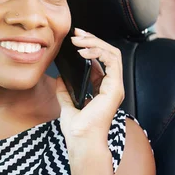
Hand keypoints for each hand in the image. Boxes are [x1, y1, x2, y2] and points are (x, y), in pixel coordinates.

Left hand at [56, 28, 123, 159]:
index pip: (100, 61)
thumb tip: (59, 77)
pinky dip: (98, 52)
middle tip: (77, 33)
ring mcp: (115, 87)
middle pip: (108, 53)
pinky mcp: (114, 88)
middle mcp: (111, 86)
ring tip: (78, 39)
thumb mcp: (66, 104)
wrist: (82, 142)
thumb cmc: (77, 129)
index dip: (89, 47)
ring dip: (94, 42)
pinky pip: (112, 61)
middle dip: (92, 39)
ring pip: (112, 53)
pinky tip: (84, 51)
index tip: (75, 39)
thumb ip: (65, 90)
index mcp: (102, 89)